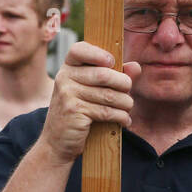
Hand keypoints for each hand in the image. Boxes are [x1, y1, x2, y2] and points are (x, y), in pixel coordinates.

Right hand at [39, 42, 140, 165]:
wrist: (56, 142)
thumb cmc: (78, 112)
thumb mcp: (91, 91)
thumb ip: (114, 76)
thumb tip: (135, 66)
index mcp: (68, 68)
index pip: (79, 50)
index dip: (98, 53)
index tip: (113, 62)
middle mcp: (64, 78)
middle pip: (103, 74)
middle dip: (124, 84)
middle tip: (128, 92)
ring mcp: (67, 94)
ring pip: (108, 95)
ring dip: (125, 103)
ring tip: (128, 107)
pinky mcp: (74, 111)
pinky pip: (106, 111)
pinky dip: (121, 117)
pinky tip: (124, 120)